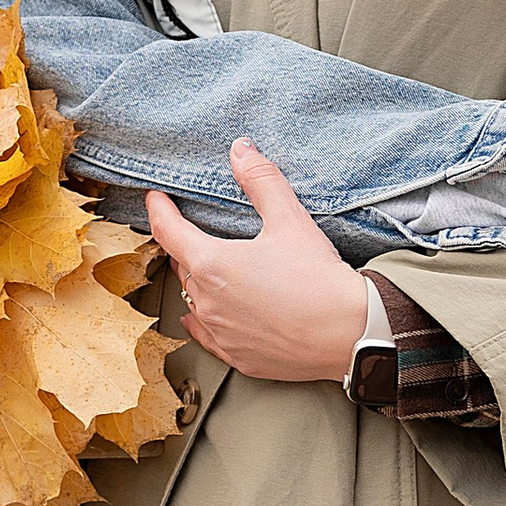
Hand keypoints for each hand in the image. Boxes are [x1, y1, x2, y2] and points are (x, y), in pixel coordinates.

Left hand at [145, 142, 370, 382]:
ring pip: (193, 301)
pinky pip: (207, 335)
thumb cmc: (319, 278)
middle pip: (181, 266)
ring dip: (197, 283)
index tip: (156, 198)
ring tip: (209, 270)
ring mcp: (220, 333)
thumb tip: (240, 149)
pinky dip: (205, 320)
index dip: (158, 209)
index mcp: (211, 264)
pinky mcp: (237, 356)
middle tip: (190, 232)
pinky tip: (208, 315)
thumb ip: (261, 180)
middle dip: (183, 246)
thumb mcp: (290, 219)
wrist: (350, 334)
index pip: (167, 230)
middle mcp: (207, 302)